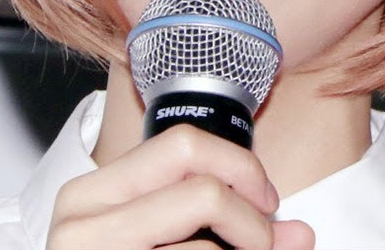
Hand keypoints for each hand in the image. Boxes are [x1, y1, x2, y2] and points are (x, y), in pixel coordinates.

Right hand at [47, 124, 315, 249]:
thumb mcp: (161, 238)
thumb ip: (227, 226)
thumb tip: (301, 234)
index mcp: (90, 197)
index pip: (182, 145)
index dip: (241, 168)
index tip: (264, 201)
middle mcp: (83, 227)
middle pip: (205, 190)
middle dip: (251, 221)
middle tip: (257, 247)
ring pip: (210, 248)